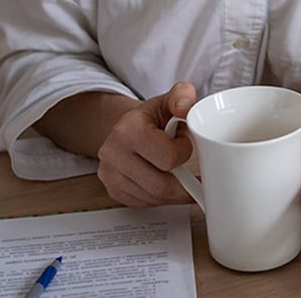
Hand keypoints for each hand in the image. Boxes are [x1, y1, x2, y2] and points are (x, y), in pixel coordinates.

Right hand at [95, 81, 197, 206]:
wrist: (128, 127)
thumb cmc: (152, 117)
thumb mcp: (169, 100)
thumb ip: (182, 96)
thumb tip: (185, 105)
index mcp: (128, 129)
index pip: (168, 157)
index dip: (184, 151)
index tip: (183, 141)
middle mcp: (113, 154)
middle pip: (161, 185)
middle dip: (182, 179)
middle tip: (189, 167)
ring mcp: (110, 175)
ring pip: (154, 198)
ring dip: (173, 191)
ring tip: (179, 172)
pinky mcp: (113, 190)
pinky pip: (145, 204)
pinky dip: (161, 198)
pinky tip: (167, 181)